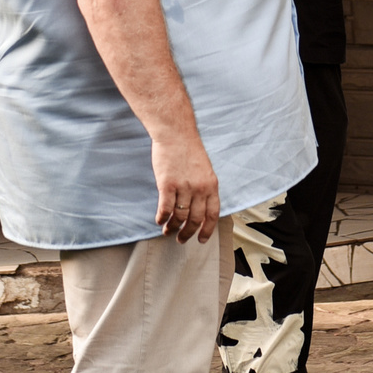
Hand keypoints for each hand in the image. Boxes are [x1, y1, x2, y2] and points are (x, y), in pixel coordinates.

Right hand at [150, 128, 220, 242]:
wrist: (175, 133)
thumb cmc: (188, 149)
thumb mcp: (204, 169)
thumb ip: (204, 188)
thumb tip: (199, 208)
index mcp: (211, 185)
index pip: (212, 214)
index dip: (207, 230)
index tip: (201, 239)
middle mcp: (200, 188)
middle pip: (195, 219)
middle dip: (188, 233)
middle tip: (181, 239)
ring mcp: (184, 187)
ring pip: (179, 217)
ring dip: (173, 228)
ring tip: (168, 231)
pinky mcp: (167, 185)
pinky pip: (166, 208)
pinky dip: (162, 218)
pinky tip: (160, 220)